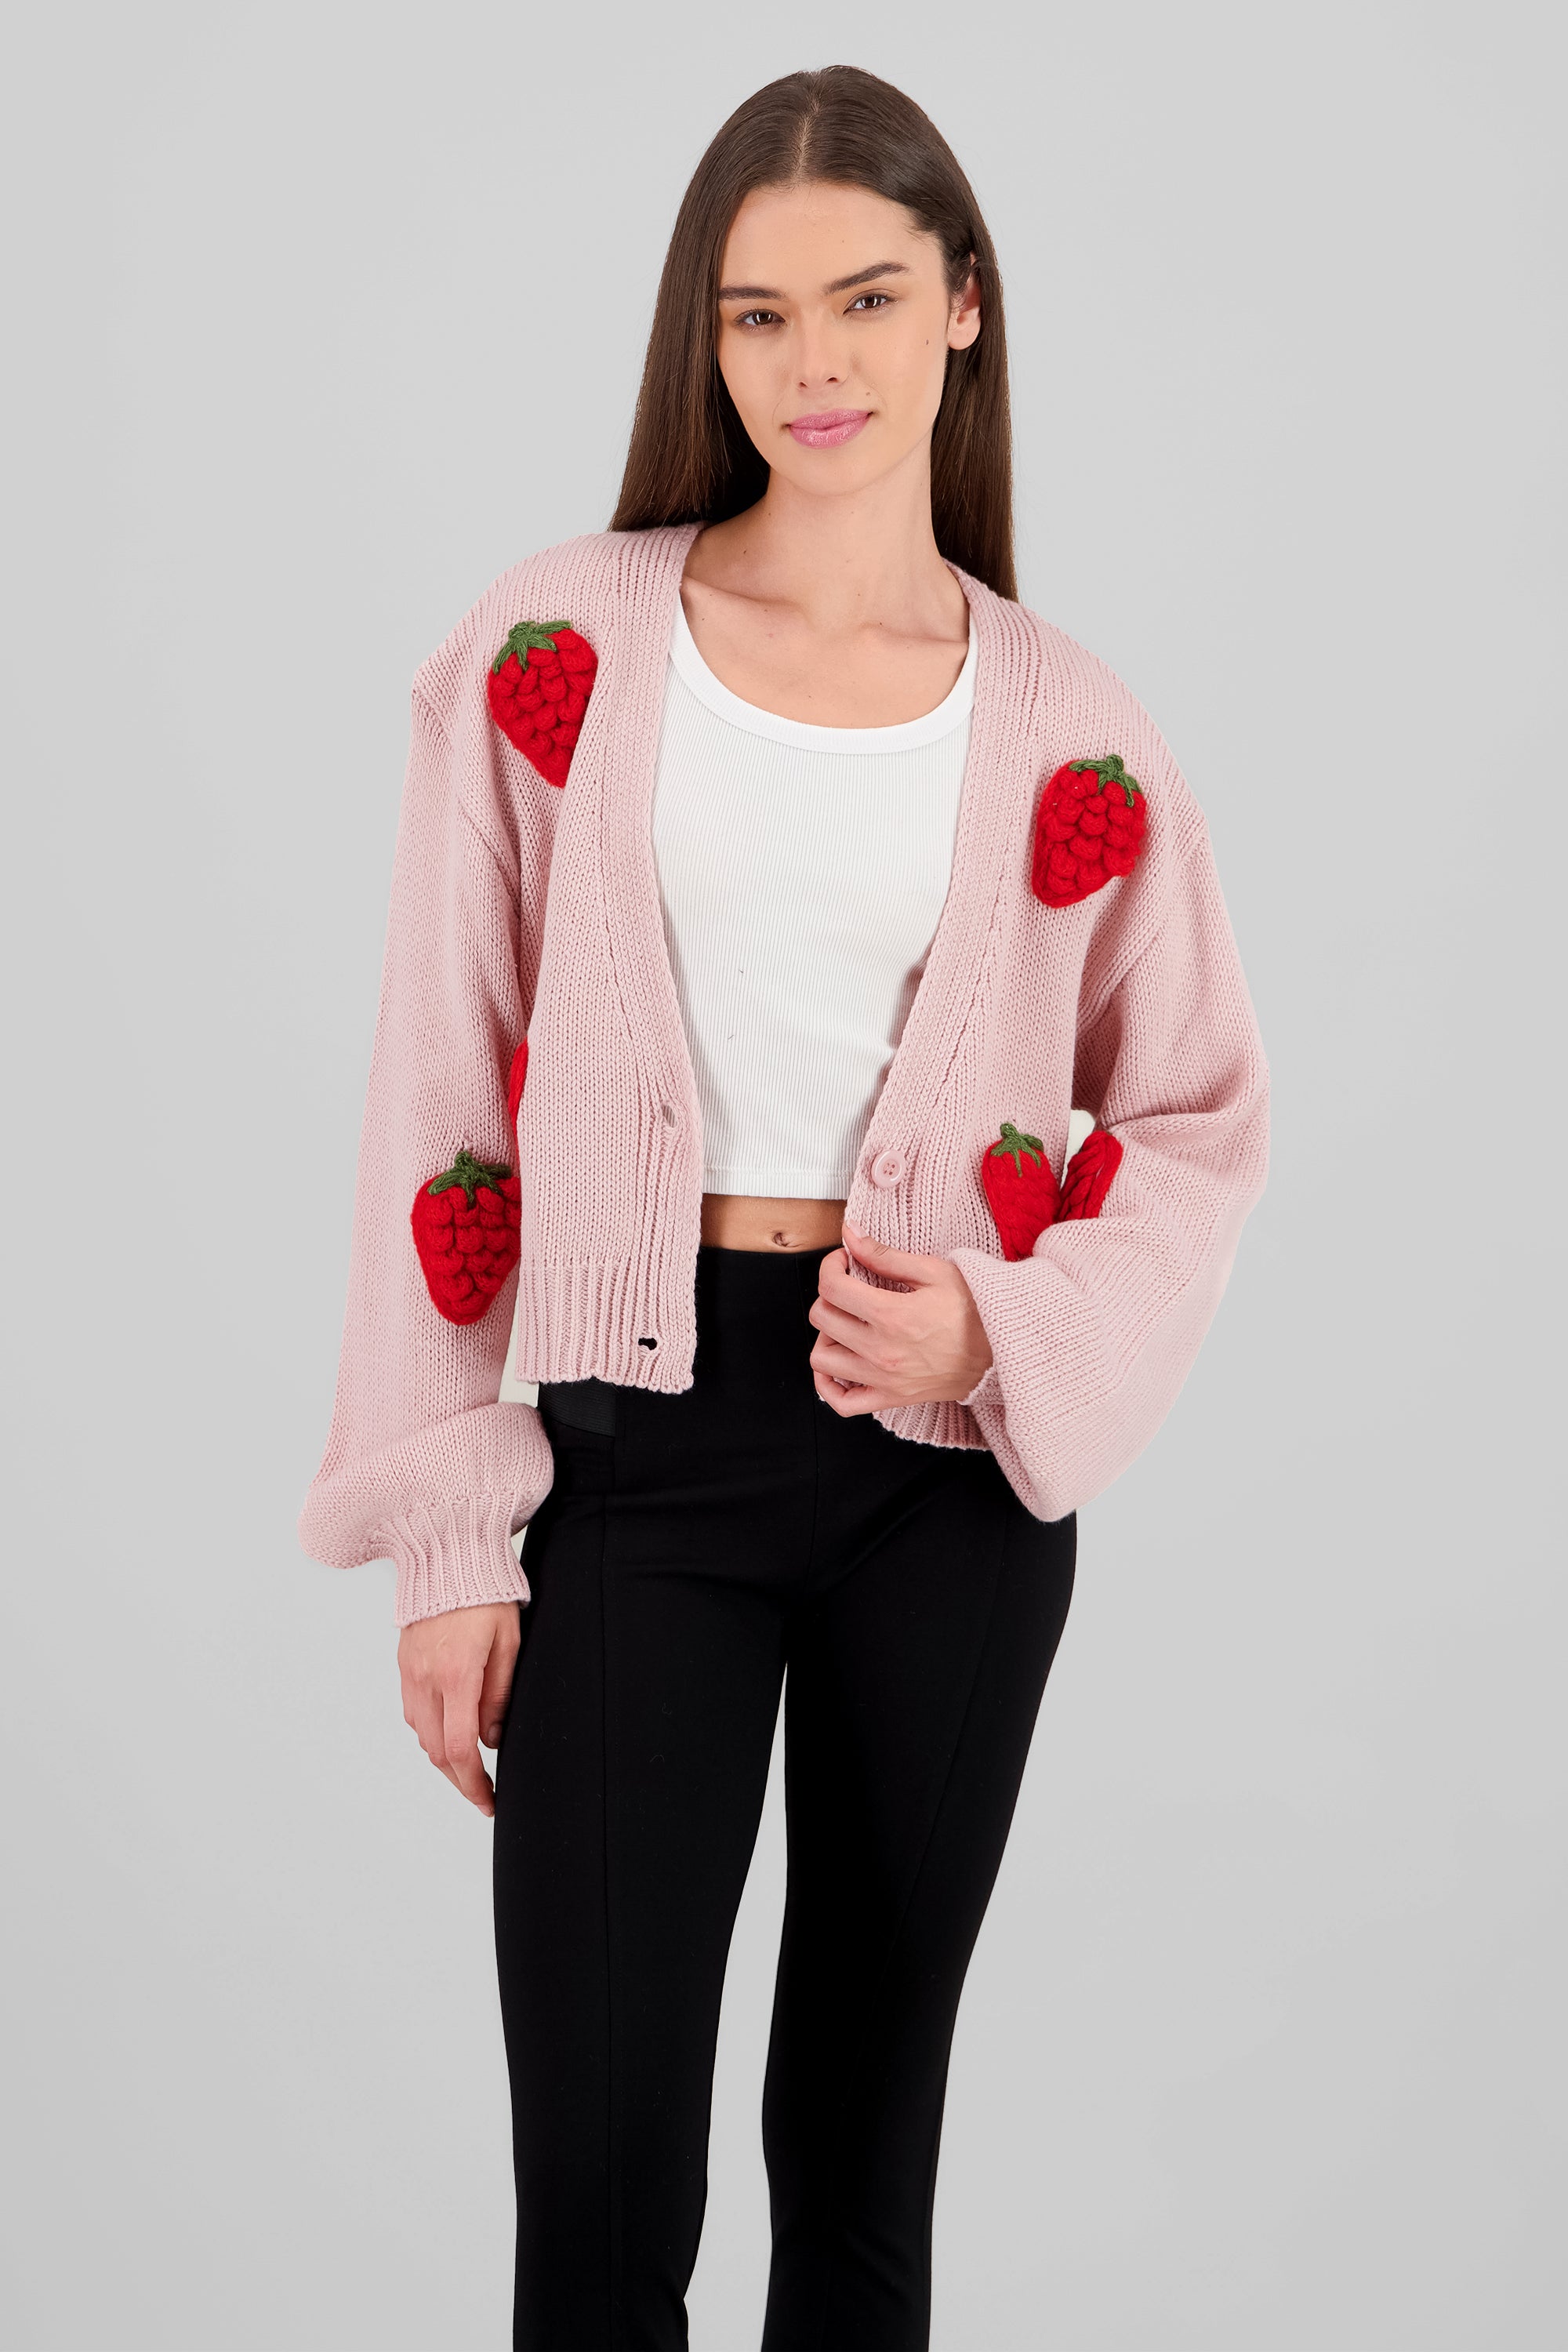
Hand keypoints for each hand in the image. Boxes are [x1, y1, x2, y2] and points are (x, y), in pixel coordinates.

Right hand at [397, 1601, 520, 1816]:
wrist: (447, 1555)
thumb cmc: (487, 1594)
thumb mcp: (508, 1642)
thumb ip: (499, 1694)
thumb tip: (491, 1739)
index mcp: (457, 1675)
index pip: (458, 1749)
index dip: (473, 1784)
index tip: (489, 1800)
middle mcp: (426, 1679)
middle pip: (435, 1751)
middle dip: (460, 1779)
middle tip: (483, 1793)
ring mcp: (410, 1673)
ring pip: (421, 1735)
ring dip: (444, 1757)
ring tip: (471, 1766)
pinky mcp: (404, 1664)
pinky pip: (413, 1712)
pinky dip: (430, 1731)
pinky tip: (450, 1730)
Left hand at [808, 1223, 993, 1415]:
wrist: (1002, 1351)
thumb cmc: (974, 1311)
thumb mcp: (933, 1272)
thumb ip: (885, 1255)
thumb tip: (851, 1236)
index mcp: (891, 1315)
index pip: (832, 1287)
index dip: (830, 1266)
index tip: (843, 1262)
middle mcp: (881, 1350)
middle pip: (821, 1318)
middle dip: (829, 1294)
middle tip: (849, 1287)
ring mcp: (882, 1379)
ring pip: (821, 1359)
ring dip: (826, 1336)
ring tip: (846, 1324)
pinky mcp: (889, 1398)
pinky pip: (841, 1402)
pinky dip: (828, 1385)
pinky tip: (839, 1364)